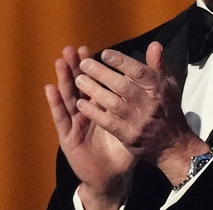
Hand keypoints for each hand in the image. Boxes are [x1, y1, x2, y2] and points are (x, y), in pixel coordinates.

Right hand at [45, 46, 134, 207]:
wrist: (113, 173)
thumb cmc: (125, 145)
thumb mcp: (138, 120)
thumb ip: (145, 100)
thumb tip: (153, 91)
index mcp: (103, 105)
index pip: (99, 82)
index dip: (97, 66)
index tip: (96, 50)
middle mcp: (88, 111)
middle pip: (81, 85)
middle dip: (78, 67)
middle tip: (74, 49)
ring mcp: (76, 122)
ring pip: (69, 96)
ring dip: (65, 78)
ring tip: (61, 60)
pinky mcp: (68, 135)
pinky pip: (61, 117)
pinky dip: (55, 102)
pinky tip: (50, 88)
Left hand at [72, 42, 209, 184]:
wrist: (172, 142)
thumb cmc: (167, 108)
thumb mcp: (168, 85)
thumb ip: (158, 66)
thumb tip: (154, 44)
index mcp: (159, 89)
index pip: (139, 72)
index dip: (122, 62)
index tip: (105, 54)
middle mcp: (150, 104)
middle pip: (123, 86)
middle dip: (102, 74)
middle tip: (84, 64)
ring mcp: (139, 122)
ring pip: (113, 104)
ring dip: (94, 91)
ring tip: (78, 80)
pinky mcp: (129, 137)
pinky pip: (108, 123)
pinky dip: (94, 113)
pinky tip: (81, 104)